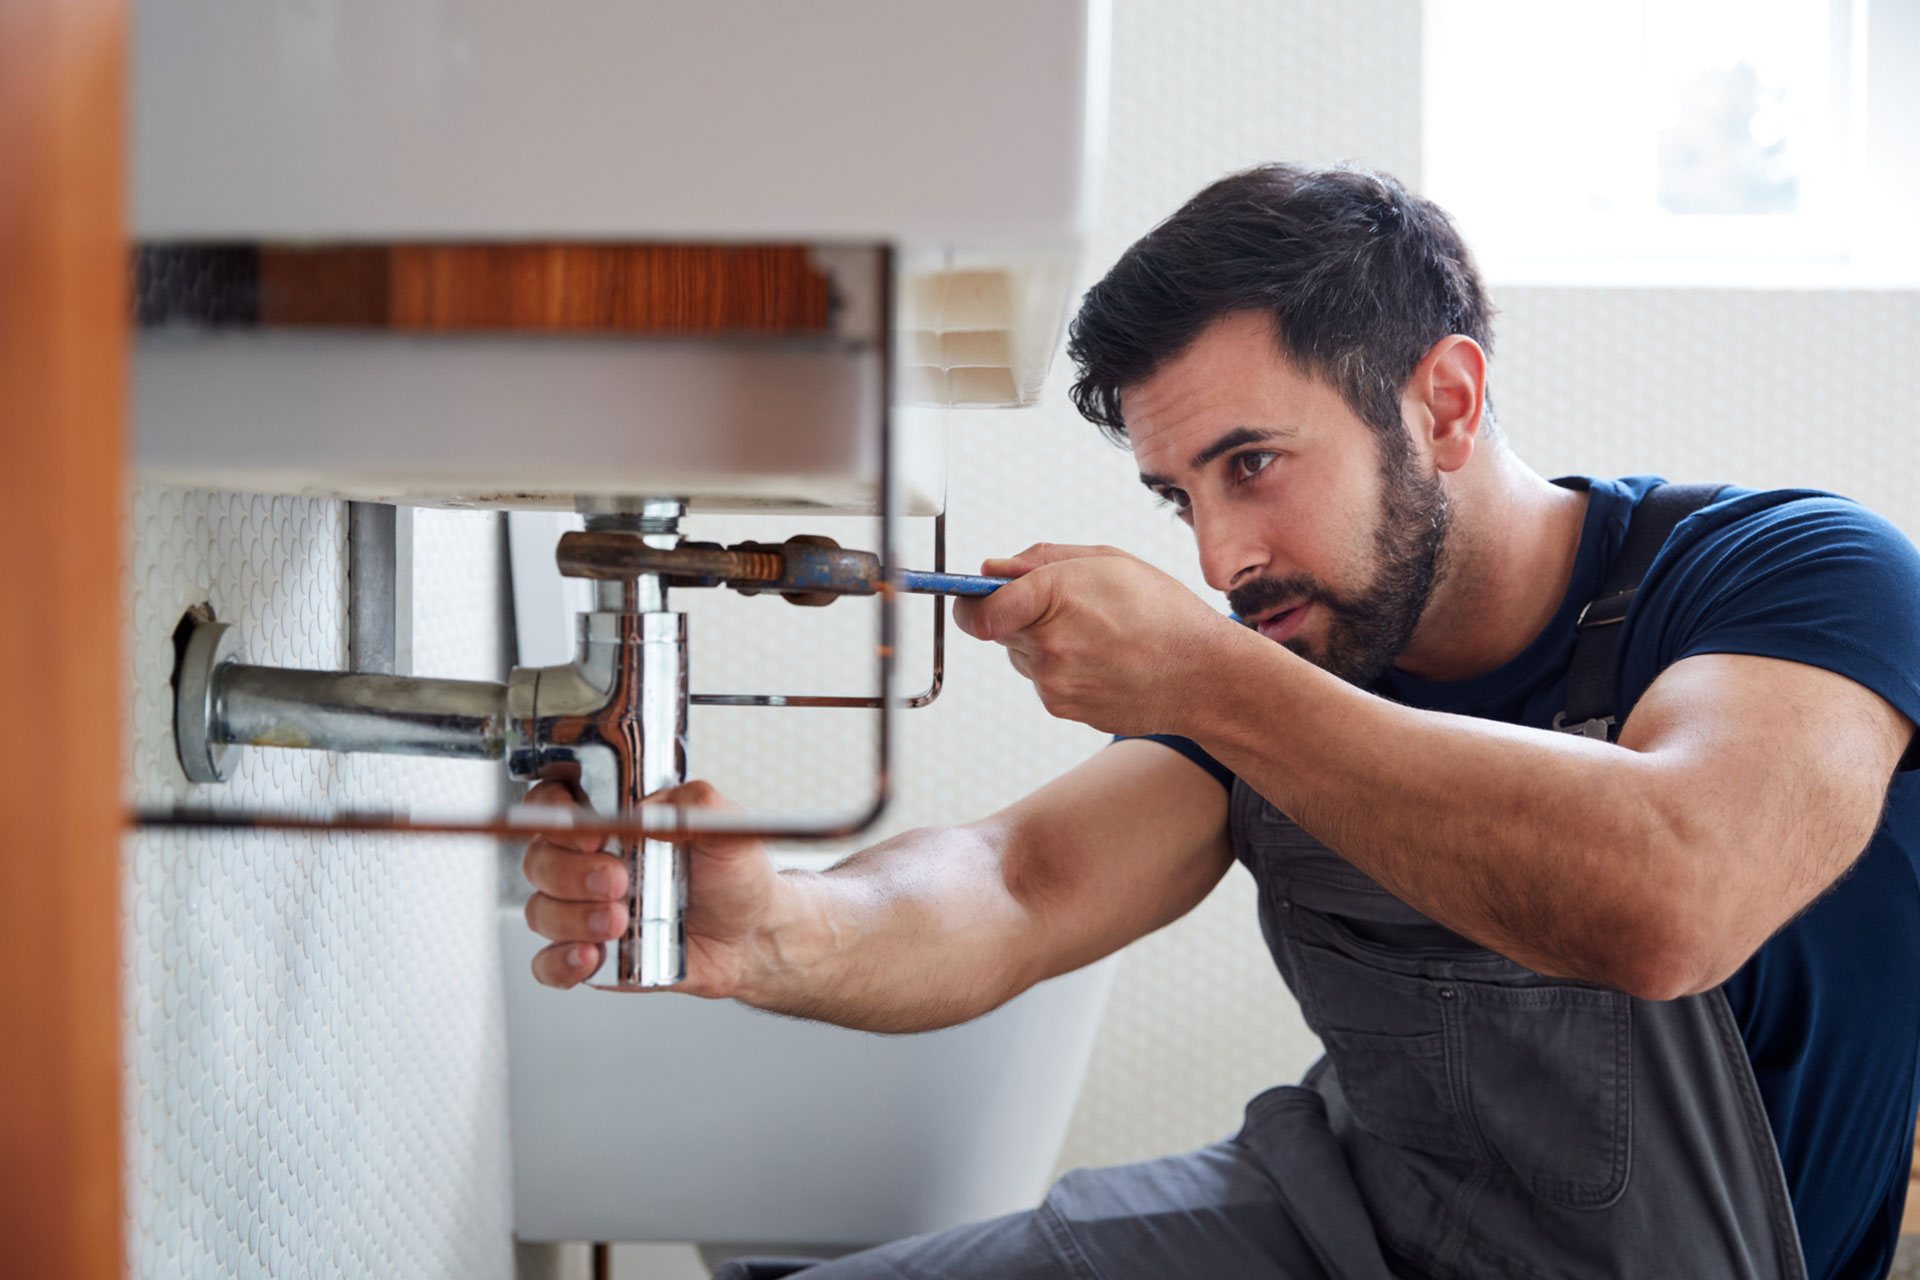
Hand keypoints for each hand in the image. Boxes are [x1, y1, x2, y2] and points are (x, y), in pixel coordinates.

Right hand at [520, 778, 780, 995]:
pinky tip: (592, 956)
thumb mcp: (726, 828)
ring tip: (619, 921)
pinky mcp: (591, 955)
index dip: (553, 813)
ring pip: (540, 911)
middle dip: (570, 873)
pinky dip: (560, 962)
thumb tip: (648, 810)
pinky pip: (548, 963)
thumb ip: (695, 803)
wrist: (752, 935)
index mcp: (611, 822)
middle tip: (617, 882)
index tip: (591, 833)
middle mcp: (588, 863)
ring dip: (572, 918)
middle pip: (539, 860)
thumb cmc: (733, 876)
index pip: (552, 803)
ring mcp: (584, 911)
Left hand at [950, 543, 1243, 735]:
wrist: (1203, 676)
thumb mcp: (1108, 561)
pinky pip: (1044, 680)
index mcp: (1055, 596)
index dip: (969, 601)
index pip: (976, 610)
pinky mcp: (1062, 708)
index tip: (972, 596)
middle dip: (1018, 615)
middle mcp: (1048, 645)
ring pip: (1021, 655)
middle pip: (996, 629)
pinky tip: (1102, 660)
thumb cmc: (1164, 613)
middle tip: (1066, 607)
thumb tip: (992, 569)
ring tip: (1096, 635)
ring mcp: (1053, 683)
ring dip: (1042, 642)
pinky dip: (1063, 669)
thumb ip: (1041, 560)